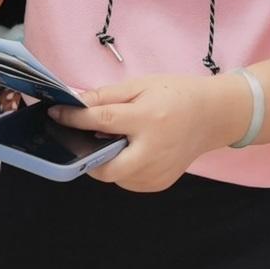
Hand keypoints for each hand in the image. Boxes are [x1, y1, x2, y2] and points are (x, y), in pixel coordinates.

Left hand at [52, 73, 245, 192]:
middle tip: (85, 139)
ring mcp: (158, 172)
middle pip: (105, 167)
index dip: (74, 118)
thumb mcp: (141, 86)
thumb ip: (107, 96)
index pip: (101, 120)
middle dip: (88, 156)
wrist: (212, 116)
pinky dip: (122, 168)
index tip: (57, 115)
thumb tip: (75, 103)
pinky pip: (128, 181)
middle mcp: (153, 150)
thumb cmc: (176, 95)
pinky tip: (132, 151)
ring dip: (107, 161)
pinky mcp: (159, 183)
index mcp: (148, 119)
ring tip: (118, 140)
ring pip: (115, 176)